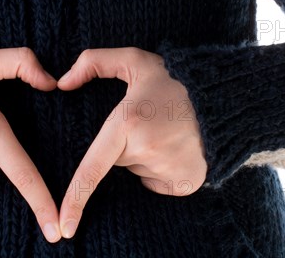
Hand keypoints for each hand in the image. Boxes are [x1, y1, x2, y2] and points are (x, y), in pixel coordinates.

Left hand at [55, 47, 206, 238]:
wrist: (222, 96)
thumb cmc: (174, 79)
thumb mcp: (134, 60)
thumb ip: (94, 62)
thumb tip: (62, 84)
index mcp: (128, 123)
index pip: (93, 168)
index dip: (75, 199)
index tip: (64, 226)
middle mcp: (147, 149)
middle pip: (117, 160)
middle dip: (125, 144)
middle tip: (148, 122)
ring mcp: (169, 168)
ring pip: (137, 169)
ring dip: (144, 155)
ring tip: (166, 131)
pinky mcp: (185, 182)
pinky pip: (157, 182)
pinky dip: (161, 169)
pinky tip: (176, 147)